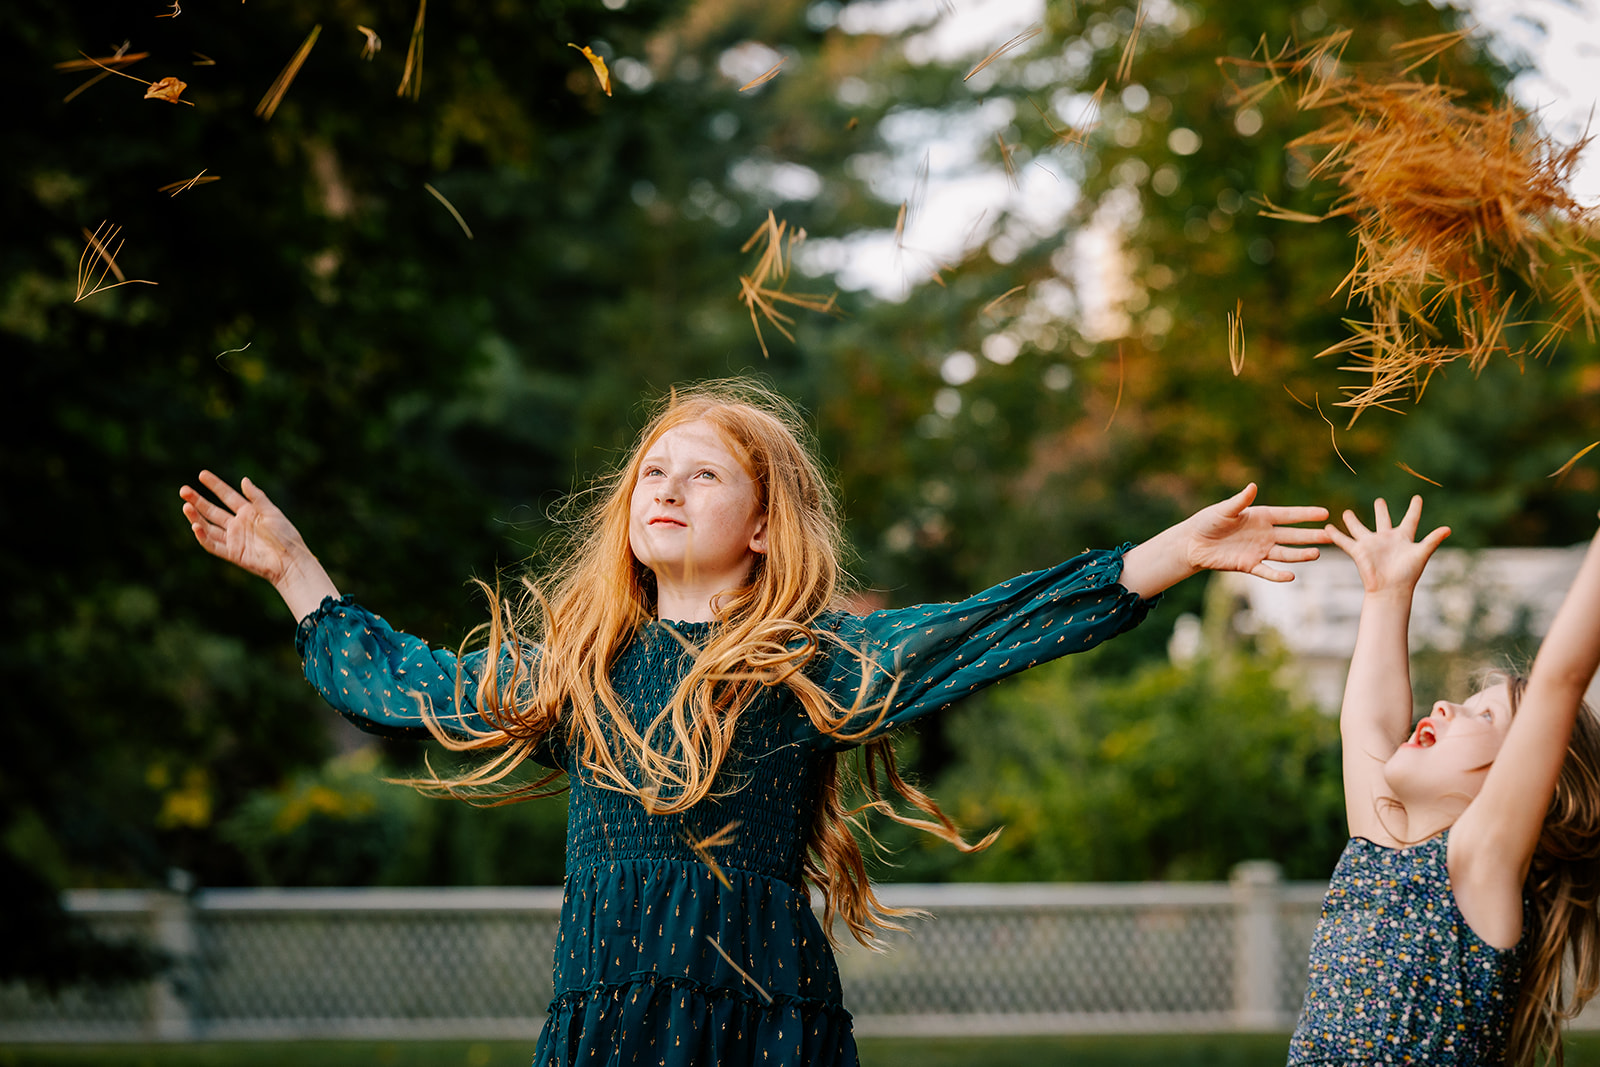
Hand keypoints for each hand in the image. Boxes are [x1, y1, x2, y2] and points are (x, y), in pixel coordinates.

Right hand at [179, 471, 311, 585]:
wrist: (290, 560)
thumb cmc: (286, 536)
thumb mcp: (272, 512)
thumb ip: (257, 498)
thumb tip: (244, 480)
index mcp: (248, 512)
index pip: (227, 496)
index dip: (215, 485)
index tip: (202, 474)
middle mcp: (238, 525)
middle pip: (212, 510)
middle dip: (197, 501)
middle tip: (183, 491)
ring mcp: (234, 539)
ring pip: (209, 527)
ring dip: (196, 517)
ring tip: (185, 506)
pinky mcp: (232, 553)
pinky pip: (213, 545)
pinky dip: (203, 537)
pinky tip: (195, 526)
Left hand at [1120, 483, 1330, 597]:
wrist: (1194, 542)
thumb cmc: (1208, 521)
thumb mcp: (1224, 510)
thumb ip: (1240, 501)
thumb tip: (1252, 486)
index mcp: (1261, 516)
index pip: (1289, 515)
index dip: (1306, 514)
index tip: (1325, 513)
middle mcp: (1264, 534)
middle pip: (1293, 535)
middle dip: (1311, 536)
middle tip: (1331, 536)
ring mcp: (1259, 550)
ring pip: (1285, 553)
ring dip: (1300, 555)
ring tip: (1317, 554)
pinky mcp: (1249, 565)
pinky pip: (1267, 571)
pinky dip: (1277, 574)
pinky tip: (1290, 576)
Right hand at [1327, 496, 1449, 593]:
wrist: (1390, 590)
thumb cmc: (1408, 574)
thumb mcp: (1421, 553)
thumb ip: (1432, 540)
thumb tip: (1448, 528)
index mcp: (1403, 538)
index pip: (1411, 519)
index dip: (1415, 509)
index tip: (1417, 498)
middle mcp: (1386, 539)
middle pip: (1383, 520)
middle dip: (1381, 510)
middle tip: (1379, 500)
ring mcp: (1371, 544)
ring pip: (1359, 528)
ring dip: (1352, 521)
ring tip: (1346, 512)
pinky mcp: (1358, 551)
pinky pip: (1344, 541)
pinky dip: (1335, 535)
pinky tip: (1328, 527)